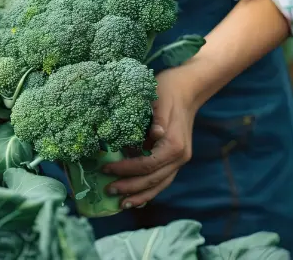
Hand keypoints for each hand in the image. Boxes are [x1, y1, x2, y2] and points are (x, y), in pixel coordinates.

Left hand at [102, 66, 200, 208]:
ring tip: (121, 204)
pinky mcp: (175, 159)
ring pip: (160, 184)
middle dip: (129, 187)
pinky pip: (162, 179)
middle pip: (153, 180)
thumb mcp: (158, 100)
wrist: (187, 88)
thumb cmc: (167, 91)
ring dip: (140, 195)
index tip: (106, 169)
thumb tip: (155, 134)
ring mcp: (180, 160)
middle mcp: (180, 157)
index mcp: (174, 145)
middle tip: (107, 190)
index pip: (148, 164)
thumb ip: (156, 119)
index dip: (126, 169)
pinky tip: (136, 198)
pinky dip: (150, 190)